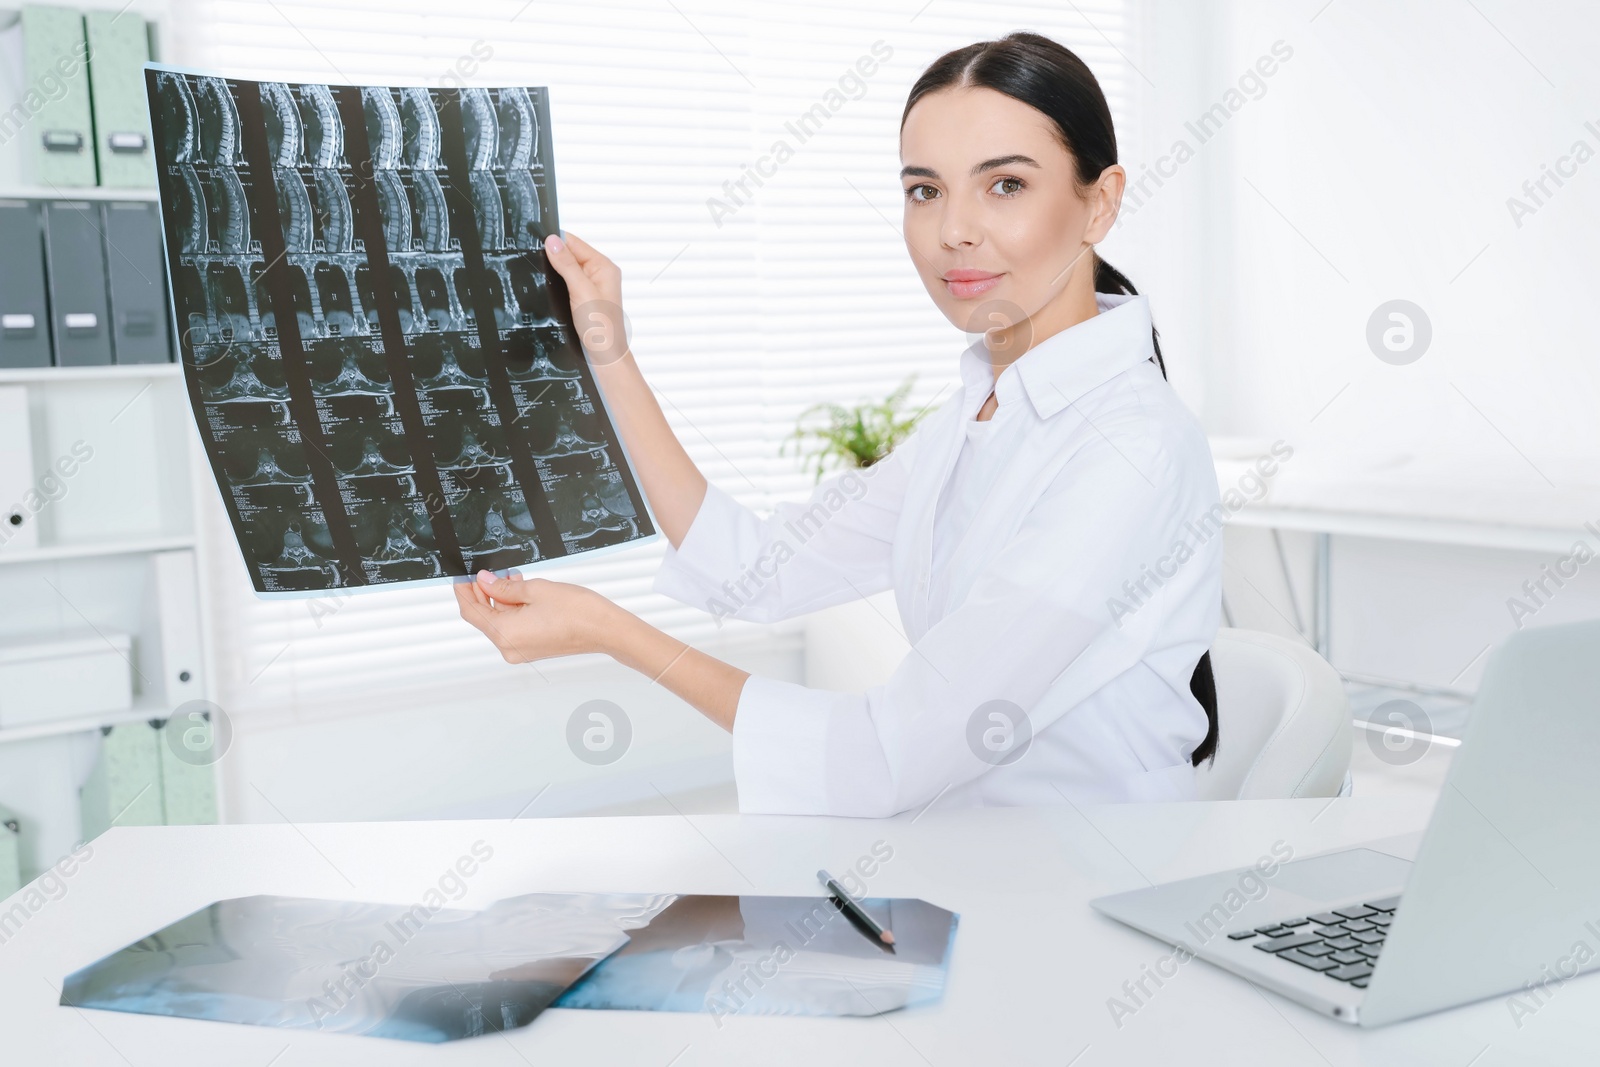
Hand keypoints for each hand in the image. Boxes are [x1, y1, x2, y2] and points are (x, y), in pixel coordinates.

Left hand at [453, 570, 615, 663]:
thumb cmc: (577, 612)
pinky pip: (514, 628)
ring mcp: (521, 651)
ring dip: (501, 600)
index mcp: (505, 634)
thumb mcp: (534, 589)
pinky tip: (521, 592)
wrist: (605, 630)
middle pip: (485, 618)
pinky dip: (513, 611)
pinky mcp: (533, 649)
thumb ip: (504, 587)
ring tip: (510, 578)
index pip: (471, 612)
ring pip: (500, 622)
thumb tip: (485, 582)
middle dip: (483, 594)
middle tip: (486, 572)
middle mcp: (509, 648)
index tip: (461, 576)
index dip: (464, 591)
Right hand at [544, 231, 629, 366]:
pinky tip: (550, 292)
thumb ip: (567, 264)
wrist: (604, 357)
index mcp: (603, 266)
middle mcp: (599, 274)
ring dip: (553, 273)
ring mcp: (591, 287)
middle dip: (552, 257)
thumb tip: (552, 241)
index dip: (555, 241)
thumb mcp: (581, 291)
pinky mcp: (583, 299)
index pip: (574, 242)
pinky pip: (566, 284)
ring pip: (566, 270)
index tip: (535, 242)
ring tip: (543, 279)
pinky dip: (556, 285)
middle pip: (569, 254)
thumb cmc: (602, 328)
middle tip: (534, 263)